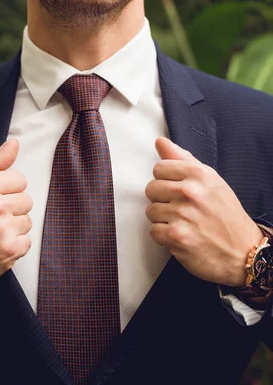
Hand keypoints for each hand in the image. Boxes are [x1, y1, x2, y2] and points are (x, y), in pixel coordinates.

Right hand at [0, 139, 31, 298]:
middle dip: (11, 209)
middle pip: (26, 200)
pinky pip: (26, 242)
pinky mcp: (9, 251)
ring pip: (27, 221)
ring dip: (13, 228)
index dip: (6, 191)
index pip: (20, 180)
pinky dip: (14, 246)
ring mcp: (2, 229)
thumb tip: (15, 143)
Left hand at [145, 137, 262, 286]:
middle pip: (151, 189)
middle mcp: (190, 192)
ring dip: (163, 219)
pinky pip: (153, 231)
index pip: (159, 168)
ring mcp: (183, 215)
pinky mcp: (176, 237)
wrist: (243, 252)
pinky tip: (181, 235)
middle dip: (162, 199)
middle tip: (180, 208)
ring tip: (182, 222)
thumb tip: (160, 142)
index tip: (177, 189)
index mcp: (198, 174)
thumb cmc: (226, 215)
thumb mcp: (211, 180)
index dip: (165, 180)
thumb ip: (182, 159)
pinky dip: (164, 236)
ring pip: (151, 210)